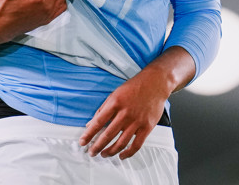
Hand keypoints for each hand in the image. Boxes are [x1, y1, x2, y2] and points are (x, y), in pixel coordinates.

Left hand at [79, 47, 195, 158]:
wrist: (155, 83)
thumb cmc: (134, 88)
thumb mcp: (114, 94)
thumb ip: (102, 110)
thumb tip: (90, 124)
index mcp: (115, 103)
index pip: (98, 122)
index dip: (88, 134)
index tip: (82, 142)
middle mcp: (125, 113)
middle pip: (108, 135)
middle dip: (97, 146)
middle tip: (92, 152)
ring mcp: (137, 121)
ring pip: (121, 142)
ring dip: (110, 151)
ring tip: (104, 154)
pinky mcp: (147, 126)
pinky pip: (136, 144)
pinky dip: (128, 153)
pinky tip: (121, 156)